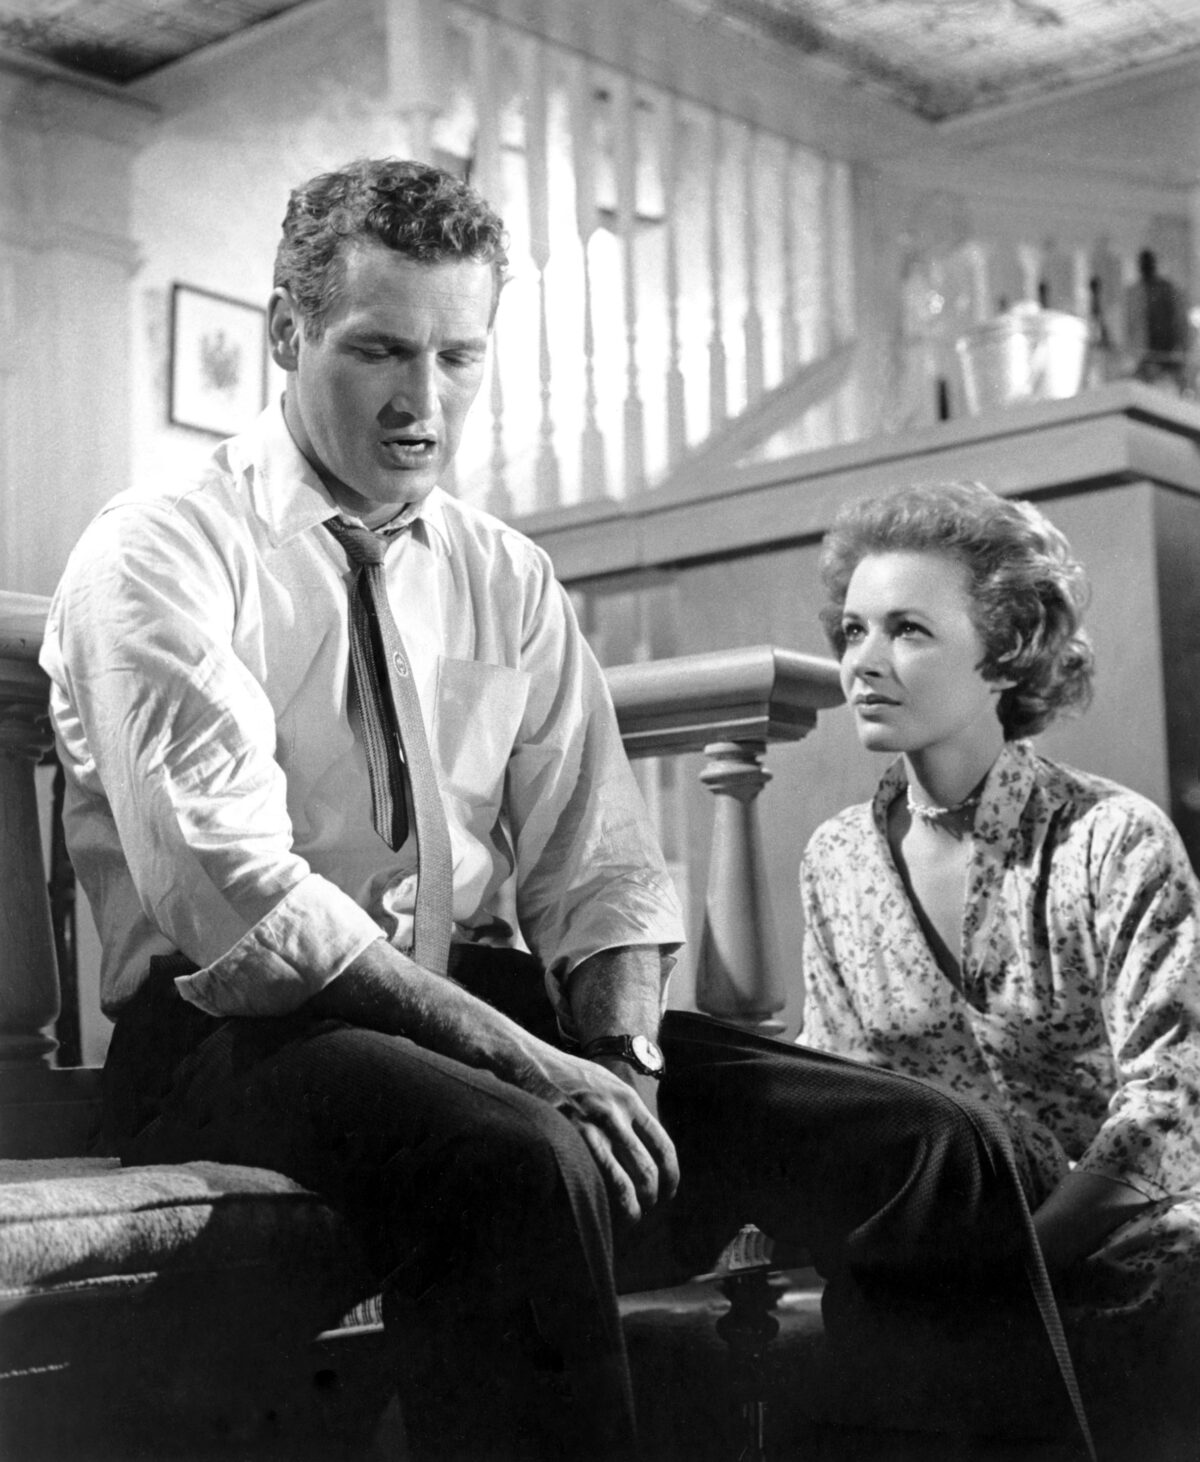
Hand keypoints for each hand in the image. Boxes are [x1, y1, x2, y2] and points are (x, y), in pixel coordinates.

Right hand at [520, 1046, 678, 1227]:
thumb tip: (645, 1146)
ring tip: (629, 1218)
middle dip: (651, 1197)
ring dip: (630, 1208)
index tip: (668, 1192)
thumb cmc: (570, 1075)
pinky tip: (599, 1206)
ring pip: (622, 1183)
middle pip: (647, 1170)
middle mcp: (615, 1115)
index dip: (671, 1176)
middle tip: (646, 1207)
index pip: (663, 1147)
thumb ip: (628, 1112)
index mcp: (629, 1101)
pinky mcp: (566, 1140)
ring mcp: (590, 1129)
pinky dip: (599, 1200)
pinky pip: (590, 1180)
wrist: (532, 1060)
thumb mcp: (609, 1084)